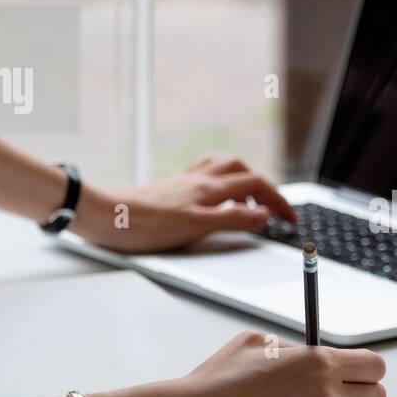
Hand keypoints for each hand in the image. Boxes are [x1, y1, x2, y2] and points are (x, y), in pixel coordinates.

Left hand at [72, 156, 297, 253]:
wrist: (105, 216)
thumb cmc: (144, 225)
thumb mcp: (196, 228)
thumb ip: (233, 219)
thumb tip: (263, 216)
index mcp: (209, 188)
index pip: (257, 186)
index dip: (279, 202)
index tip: (291, 220)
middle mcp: (199, 180)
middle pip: (244, 170)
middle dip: (265, 187)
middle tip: (274, 210)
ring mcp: (184, 182)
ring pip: (224, 168)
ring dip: (244, 179)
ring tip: (250, 200)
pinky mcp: (170, 187)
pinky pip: (204, 174)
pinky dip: (220, 181)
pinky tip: (214, 195)